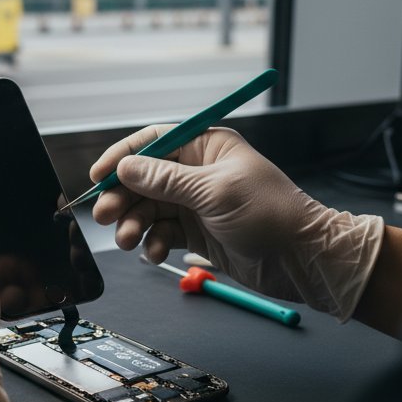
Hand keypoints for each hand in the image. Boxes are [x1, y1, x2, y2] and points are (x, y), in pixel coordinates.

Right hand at [91, 127, 383, 318]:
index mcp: (207, 147)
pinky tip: (154, 253)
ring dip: (134, 224)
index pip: (154, 142)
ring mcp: (197, 203)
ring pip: (149, 208)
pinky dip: (153, 243)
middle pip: (144, 178)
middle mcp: (198, 172)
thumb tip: (125, 168)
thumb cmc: (271, 215)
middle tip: (105, 217)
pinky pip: (162, 232)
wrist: (303, 260)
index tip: (98, 176)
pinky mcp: (198, 232)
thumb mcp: (214, 192)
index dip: (122, 156)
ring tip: (129, 240)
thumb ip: (166, 180)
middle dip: (123, 197)